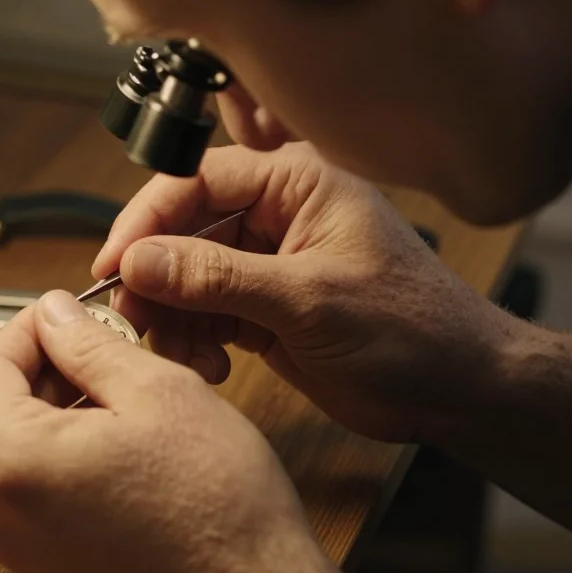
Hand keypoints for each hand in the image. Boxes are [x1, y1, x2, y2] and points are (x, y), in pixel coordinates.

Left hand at [0, 291, 350, 572]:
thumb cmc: (218, 510)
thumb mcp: (156, 390)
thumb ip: (88, 342)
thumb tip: (55, 315)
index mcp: (14, 463)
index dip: (28, 327)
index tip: (66, 312)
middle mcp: (1, 515)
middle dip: (49, 368)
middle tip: (106, 345)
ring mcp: (23, 548)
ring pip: (22, 450)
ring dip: (62, 409)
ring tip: (124, 394)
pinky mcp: (50, 566)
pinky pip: (40, 493)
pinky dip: (70, 455)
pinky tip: (123, 442)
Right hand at [93, 142, 516, 443]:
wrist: (458, 391)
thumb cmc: (413, 332)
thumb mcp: (308, 302)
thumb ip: (218, 277)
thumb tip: (139, 261)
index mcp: (297, 184)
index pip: (198, 181)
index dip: (147, 221)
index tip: (113, 264)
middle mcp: (277, 213)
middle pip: (182, 230)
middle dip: (153, 279)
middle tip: (132, 322)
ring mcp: (267, 260)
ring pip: (184, 275)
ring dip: (170, 317)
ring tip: (180, 357)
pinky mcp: (262, 305)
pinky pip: (202, 311)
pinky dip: (192, 339)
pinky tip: (207, 366)